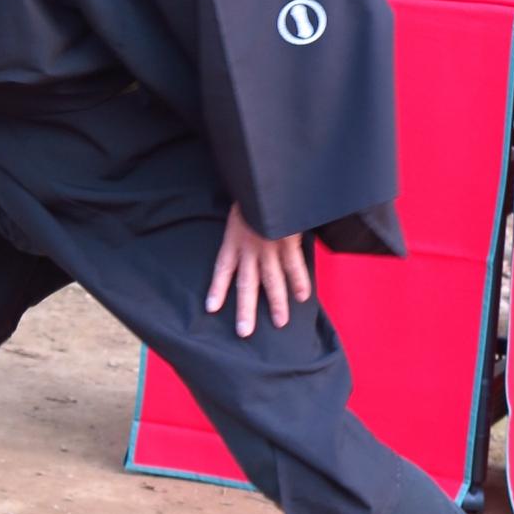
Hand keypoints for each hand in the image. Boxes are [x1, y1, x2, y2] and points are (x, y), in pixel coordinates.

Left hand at [206, 203, 310, 337]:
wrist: (268, 182)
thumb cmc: (251, 195)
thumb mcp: (239, 210)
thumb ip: (241, 227)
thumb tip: (242, 238)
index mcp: (233, 240)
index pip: (222, 268)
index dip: (217, 288)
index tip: (211, 308)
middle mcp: (249, 248)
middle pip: (246, 284)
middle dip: (245, 309)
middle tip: (244, 332)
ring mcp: (270, 247)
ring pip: (273, 281)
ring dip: (277, 303)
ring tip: (280, 323)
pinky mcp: (288, 242)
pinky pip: (294, 266)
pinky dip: (300, 282)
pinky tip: (302, 297)